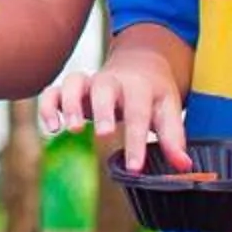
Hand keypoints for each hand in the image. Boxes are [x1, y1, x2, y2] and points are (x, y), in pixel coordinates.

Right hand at [34, 52, 189, 174]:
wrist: (140, 62)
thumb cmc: (153, 93)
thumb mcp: (168, 110)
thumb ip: (174, 137)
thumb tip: (184, 167)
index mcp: (140, 86)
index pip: (138, 113)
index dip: (136, 141)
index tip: (134, 168)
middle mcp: (113, 81)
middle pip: (104, 88)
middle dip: (102, 110)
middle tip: (103, 134)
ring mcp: (90, 82)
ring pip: (74, 82)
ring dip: (69, 104)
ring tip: (69, 130)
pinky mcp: (73, 88)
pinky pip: (53, 90)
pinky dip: (48, 106)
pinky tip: (51, 127)